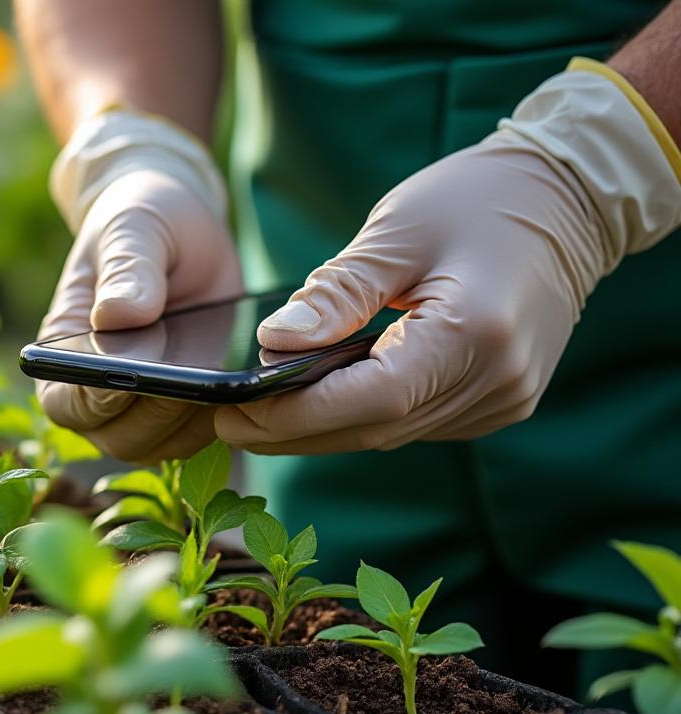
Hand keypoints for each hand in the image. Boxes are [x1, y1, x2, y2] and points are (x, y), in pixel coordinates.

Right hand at [38, 110, 240, 461]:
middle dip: (153, 416)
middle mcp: (97, 389)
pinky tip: (248, 388)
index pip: (64, 401)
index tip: (129, 377)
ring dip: (192, 423)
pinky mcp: (188, 405)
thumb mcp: (133, 229)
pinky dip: (224, 419)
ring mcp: (143, 404)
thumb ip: (126, 268)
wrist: (181, 228)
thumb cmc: (141, 221)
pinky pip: (201, 435)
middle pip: (116, 437)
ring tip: (224, 381)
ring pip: (161, 446)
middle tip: (191, 380)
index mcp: (65, 349)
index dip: (91, 401)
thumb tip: (118, 317)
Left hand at [215, 63, 680, 453]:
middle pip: (375, 428)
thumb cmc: (478, 199)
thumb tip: (271, 343)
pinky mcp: (502, 401)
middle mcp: (496, 382)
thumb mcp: (397, 232)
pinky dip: (365, 416)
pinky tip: (320, 402)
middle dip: (295, 431)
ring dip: (324, 430)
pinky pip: (417, 422)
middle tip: (226, 423)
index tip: (231, 413)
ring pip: (393, 433)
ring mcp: (505, 399)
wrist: (570, 200)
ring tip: (258, 415)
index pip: (368, 399)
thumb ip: (337, 293)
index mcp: (473, 335)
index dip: (295, 415)